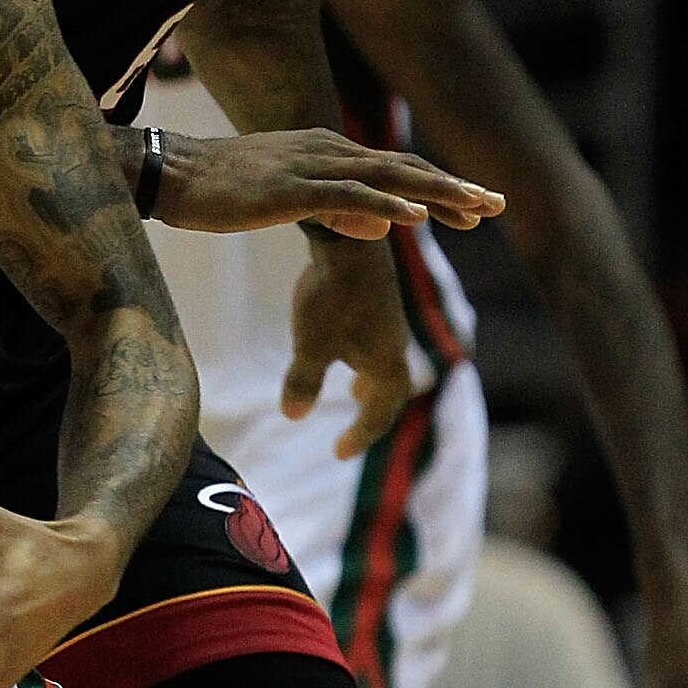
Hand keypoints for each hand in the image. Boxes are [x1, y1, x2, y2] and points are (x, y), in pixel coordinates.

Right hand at [162, 125, 502, 240]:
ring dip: (437, 193)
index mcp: (325, 152)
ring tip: (477, 209)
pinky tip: (416, 218)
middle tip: (498, 205)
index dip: (437, 187)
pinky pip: (348, 196)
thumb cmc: (214, 191)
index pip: (393, 170)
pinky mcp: (291, 189)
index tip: (474, 206)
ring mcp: (311, 168)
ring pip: (388, 178)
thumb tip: (380, 230)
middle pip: (404, 169)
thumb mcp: (283, 201)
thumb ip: (332, 212)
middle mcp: (327, 151)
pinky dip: (386, 205)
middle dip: (454, 187)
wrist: (168, 171)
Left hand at [282, 233, 413, 459]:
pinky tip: (346, 345)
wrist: (353, 235)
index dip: (360, 435)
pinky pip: (378, 340)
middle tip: (355, 433)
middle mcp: (395, 344)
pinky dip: (366, 357)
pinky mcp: (379, 299)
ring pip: (386, 363)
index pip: (379, 413)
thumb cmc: (331, 294)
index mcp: (386, 363)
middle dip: (373, 415)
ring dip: (372, 384)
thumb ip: (303, 381)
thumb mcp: (311, 343)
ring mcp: (390, 320)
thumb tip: (292, 415)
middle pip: (391, 391)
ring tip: (357, 393)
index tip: (339, 453)